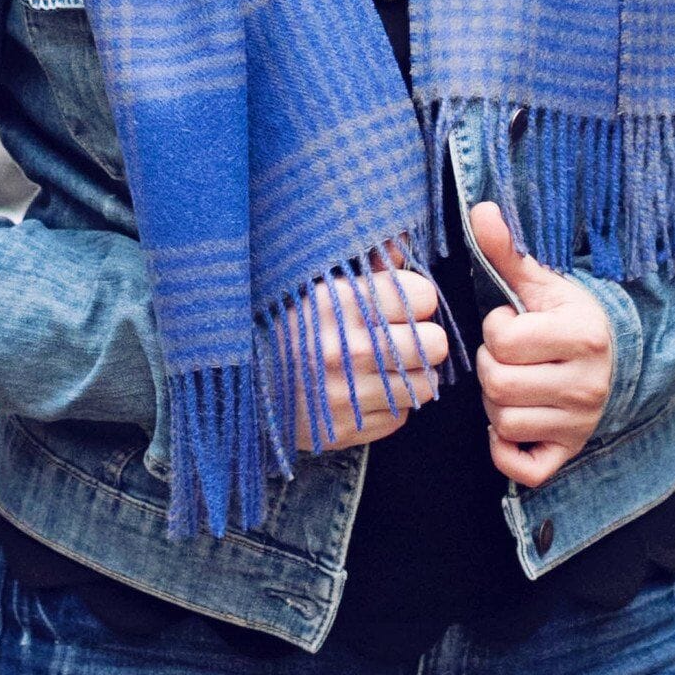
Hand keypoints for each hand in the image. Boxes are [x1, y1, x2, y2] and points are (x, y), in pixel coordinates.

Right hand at [288, 243, 447, 454]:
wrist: (238, 383)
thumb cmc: (280, 324)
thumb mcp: (316, 282)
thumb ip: (366, 264)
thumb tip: (403, 244)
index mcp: (342, 302)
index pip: (424, 295)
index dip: (416, 298)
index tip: (401, 304)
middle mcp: (350, 348)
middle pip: (436, 343)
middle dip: (423, 339)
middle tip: (400, 338)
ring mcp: (349, 394)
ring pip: (426, 384)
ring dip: (411, 375)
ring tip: (386, 366)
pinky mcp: (348, 430)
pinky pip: (401, 416)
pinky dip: (389, 405)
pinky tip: (365, 391)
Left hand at [469, 200, 612, 490]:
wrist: (616, 359)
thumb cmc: (569, 318)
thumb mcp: (544, 283)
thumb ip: (508, 251)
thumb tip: (479, 210)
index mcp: (582, 337)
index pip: (504, 341)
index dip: (495, 328)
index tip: (510, 322)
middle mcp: (587, 386)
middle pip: (499, 385)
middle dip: (490, 367)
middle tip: (506, 356)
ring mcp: (580, 425)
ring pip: (504, 423)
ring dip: (494, 404)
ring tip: (512, 382)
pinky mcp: (570, 453)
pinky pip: (523, 469)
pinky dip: (506, 450)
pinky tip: (510, 424)